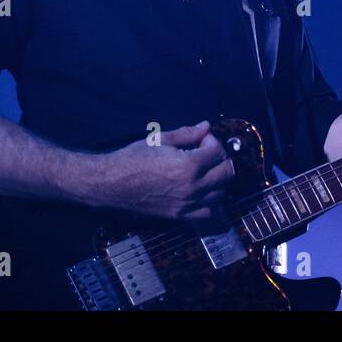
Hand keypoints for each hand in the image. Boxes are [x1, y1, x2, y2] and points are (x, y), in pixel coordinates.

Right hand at [97, 121, 234, 221]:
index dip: (213, 141)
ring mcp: (188, 203)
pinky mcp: (181, 215)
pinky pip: (209, 213)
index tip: (202, 138)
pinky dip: (211, 202)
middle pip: (227, 173)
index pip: (218, 152)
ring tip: (205, 170)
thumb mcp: (160, 139)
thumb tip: (205, 126)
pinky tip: (202, 191)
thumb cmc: (134, 158)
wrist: (114, 183)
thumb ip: (187, 133)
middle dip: (221, 158)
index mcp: (188, 165)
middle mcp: (193, 187)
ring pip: (221, 193)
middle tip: (207, 152)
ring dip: (218, 179)